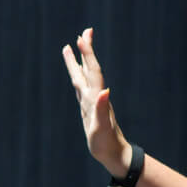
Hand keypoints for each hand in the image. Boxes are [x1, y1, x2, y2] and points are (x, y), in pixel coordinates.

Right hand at [61, 28, 130, 175]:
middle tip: (84, 31)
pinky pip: (81, 87)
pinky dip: (77, 77)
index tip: (82, 37)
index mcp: (96, 98)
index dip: (87, 55)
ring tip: (72, 46)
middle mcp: (94, 96)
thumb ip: (102, 109)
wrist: (114, 155)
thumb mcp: (102, 128)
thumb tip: (104, 91)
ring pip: (84, 76)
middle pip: (89, 69)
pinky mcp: (88, 109)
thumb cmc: (107, 144)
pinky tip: (76, 74)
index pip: (93, 72)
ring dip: (79, 61)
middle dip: (86, 50)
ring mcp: (91, 102)